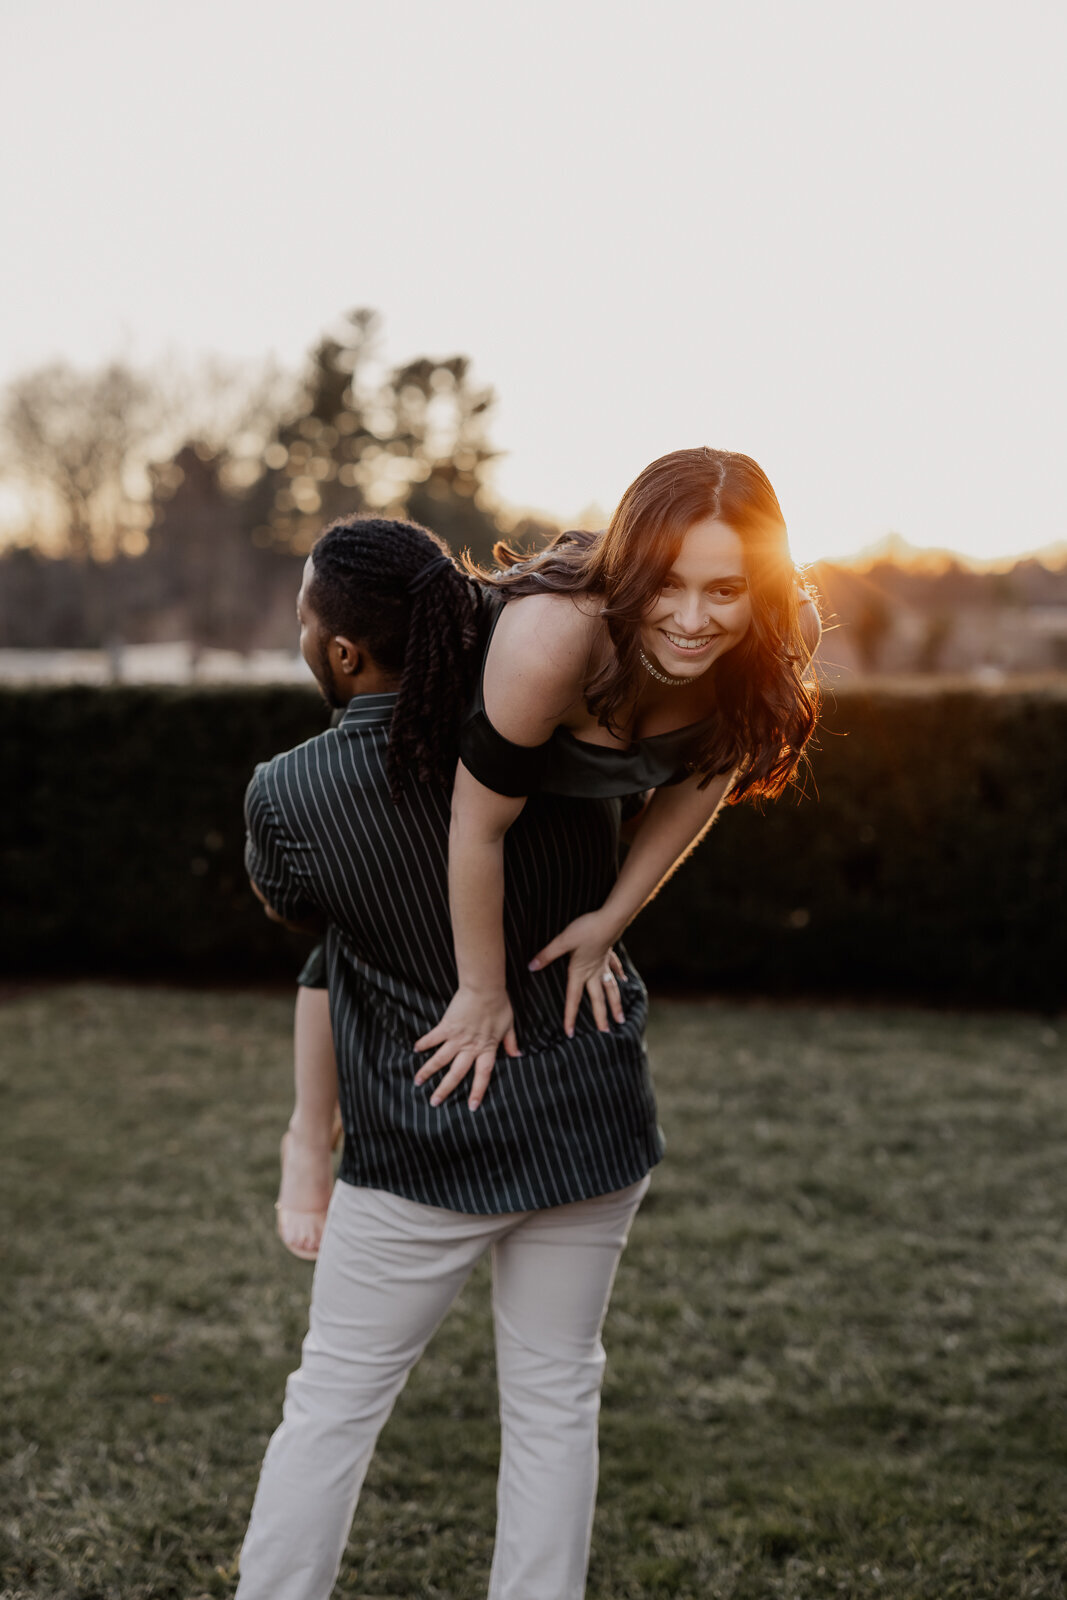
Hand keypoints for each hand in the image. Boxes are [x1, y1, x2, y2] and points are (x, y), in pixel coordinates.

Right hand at [413, 987, 519, 1109]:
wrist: (485, 988)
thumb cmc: (499, 1004)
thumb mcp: (509, 1025)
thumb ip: (511, 1042)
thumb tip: (517, 1055)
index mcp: (487, 1049)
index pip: (483, 1075)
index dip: (477, 1091)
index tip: (471, 1106)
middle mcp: (471, 1047)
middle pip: (456, 1073)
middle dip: (445, 1089)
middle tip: (434, 1102)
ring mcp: (457, 1038)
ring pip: (440, 1060)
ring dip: (428, 1071)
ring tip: (417, 1082)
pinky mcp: (447, 1026)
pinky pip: (433, 1038)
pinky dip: (424, 1043)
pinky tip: (416, 1049)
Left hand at [528, 913, 627, 1037]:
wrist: (609, 919)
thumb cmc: (586, 929)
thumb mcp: (562, 941)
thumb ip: (547, 955)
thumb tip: (531, 966)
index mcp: (580, 972)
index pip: (573, 998)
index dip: (570, 1016)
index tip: (570, 1032)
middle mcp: (594, 972)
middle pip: (597, 999)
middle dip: (601, 1016)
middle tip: (605, 1032)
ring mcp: (603, 964)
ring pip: (611, 988)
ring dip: (615, 1003)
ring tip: (620, 1018)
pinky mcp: (609, 954)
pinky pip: (615, 968)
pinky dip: (619, 975)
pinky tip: (624, 980)